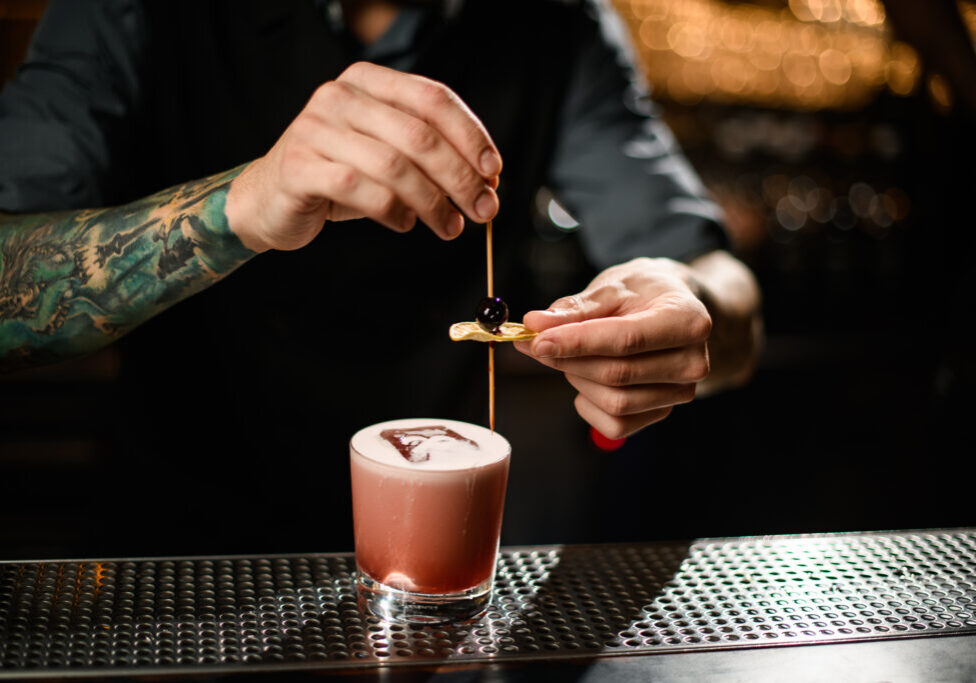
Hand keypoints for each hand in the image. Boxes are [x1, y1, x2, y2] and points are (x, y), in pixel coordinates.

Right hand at [225, 62, 501, 251]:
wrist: (269, 198)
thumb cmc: (340, 176)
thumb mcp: (388, 156)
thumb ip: (430, 158)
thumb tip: (487, 183)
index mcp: (368, 82)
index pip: (433, 99)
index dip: (471, 136)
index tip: (493, 172)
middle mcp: (340, 96)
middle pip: (419, 135)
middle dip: (460, 177)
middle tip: (483, 210)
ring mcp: (315, 129)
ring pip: (394, 166)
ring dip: (433, 202)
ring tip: (450, 227)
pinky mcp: (300, 167)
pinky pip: (362, 190)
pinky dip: (394, 212)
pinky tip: (405, 225)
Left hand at [514, 257, 711, 438]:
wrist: (672, 310)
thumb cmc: (643, 294)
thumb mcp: (613, 287)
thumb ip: (576, 308)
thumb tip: (535, 324)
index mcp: (689, 321)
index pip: (625, 340)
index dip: (576, 342)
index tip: (537, 340)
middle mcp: (692, 362)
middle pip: (616, 374)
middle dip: (568, 360)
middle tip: (536, 343)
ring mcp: (681, 393)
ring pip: (614, 402)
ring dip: (579, 379)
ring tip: (574, 354)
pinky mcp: (662, 413)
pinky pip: (615, 424)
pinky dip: (589, 403)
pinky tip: (588, 379)